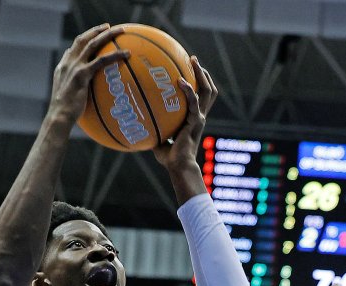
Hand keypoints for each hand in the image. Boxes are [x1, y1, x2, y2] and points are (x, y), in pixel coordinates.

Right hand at [48, 25, 128, 125]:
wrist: (59, 116)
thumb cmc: (65, 113)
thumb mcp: (68, 97)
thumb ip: (75, 89)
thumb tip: (84, 90)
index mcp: (63, 67)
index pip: (73, 48)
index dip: (84, 39)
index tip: (94, 36)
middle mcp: (68, 63)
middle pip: (83, 39)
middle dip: (96, 30)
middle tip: (108, 26)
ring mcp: (74, 67)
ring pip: (93, 44)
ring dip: (107, 34)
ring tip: (120, 31)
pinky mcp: (82, 74)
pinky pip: (102, 60)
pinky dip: (115, 55)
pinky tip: (127, 54)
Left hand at [154, 56, 218, 171]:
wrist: (179, 166)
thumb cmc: (169, 157)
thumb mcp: (159, 138)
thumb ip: (153, 127)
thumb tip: (136, 120)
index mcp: (194, 118)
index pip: (201, 97)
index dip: (198, 82)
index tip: (189, 69)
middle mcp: (200, 115)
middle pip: (209, 90)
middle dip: (203, 73)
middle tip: (193, 59)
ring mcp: (199, 117)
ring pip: (208, 91)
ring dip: (201, 74)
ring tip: (193, 61)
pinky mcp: (196, 121)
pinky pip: (193, 101)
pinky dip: (188, 89)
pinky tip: (180, 80)